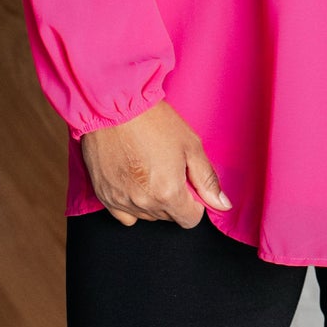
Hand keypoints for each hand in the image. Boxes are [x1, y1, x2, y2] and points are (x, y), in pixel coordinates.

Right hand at [79, 99, 230, 227]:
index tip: (190, 187)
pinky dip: (132, 205)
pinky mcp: (104, 194)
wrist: (114, 106)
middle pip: (168, 217)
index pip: (189, 220)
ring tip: (149, 172)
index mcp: (168, 193)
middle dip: (174, 199)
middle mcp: (144, 202)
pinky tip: (133, 185)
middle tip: (169, 171)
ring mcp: (121, 200)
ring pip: (147, 216)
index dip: (194, 204)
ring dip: (153, 202)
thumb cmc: (153, 121)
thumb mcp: (191, 146)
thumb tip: (223, 204)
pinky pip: (124, 214)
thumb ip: (207, 180)